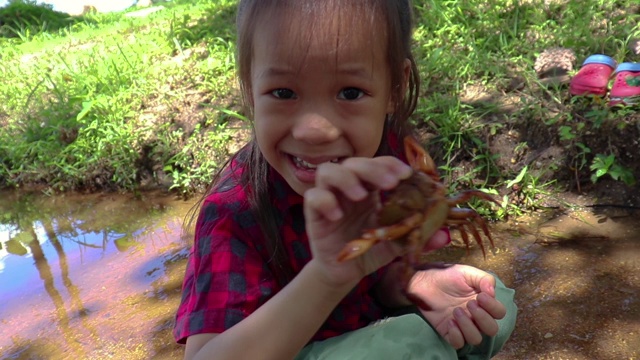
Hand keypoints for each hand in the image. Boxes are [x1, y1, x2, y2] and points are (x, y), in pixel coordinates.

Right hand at [303, 156, 412, 288]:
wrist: (345, 273)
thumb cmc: (371, 250)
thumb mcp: (398, 244)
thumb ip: (418, 237)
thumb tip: (445, 235)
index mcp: (370, 188)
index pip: (378, 163)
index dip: (390, 164)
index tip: (406, 174)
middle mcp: (348, 188)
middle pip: (353, 162)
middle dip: (372, 168)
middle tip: (389, 184)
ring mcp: (329, 198)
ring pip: (327, 171)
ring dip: (345, 179)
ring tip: (361, 196)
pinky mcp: (313, 214)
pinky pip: (312, 197)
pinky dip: (325, 201)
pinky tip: (337, 216)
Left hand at [407, 265, 505, 348]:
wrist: (425, 280)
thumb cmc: (447, 276)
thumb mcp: (467, 272)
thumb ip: (484, 279)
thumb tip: (492, 292)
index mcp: (483, 303)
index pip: (499, 313)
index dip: (493, 307)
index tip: (480, 296)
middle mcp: (476, 317)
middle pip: (492, 329)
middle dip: (482, 318)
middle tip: (469, 304)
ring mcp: (463, 326)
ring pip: (476, 339)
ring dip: (468, 326)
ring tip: (456, 311)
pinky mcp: (448, 332)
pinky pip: (458, 343)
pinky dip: (456, 335)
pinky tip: (449, 321)